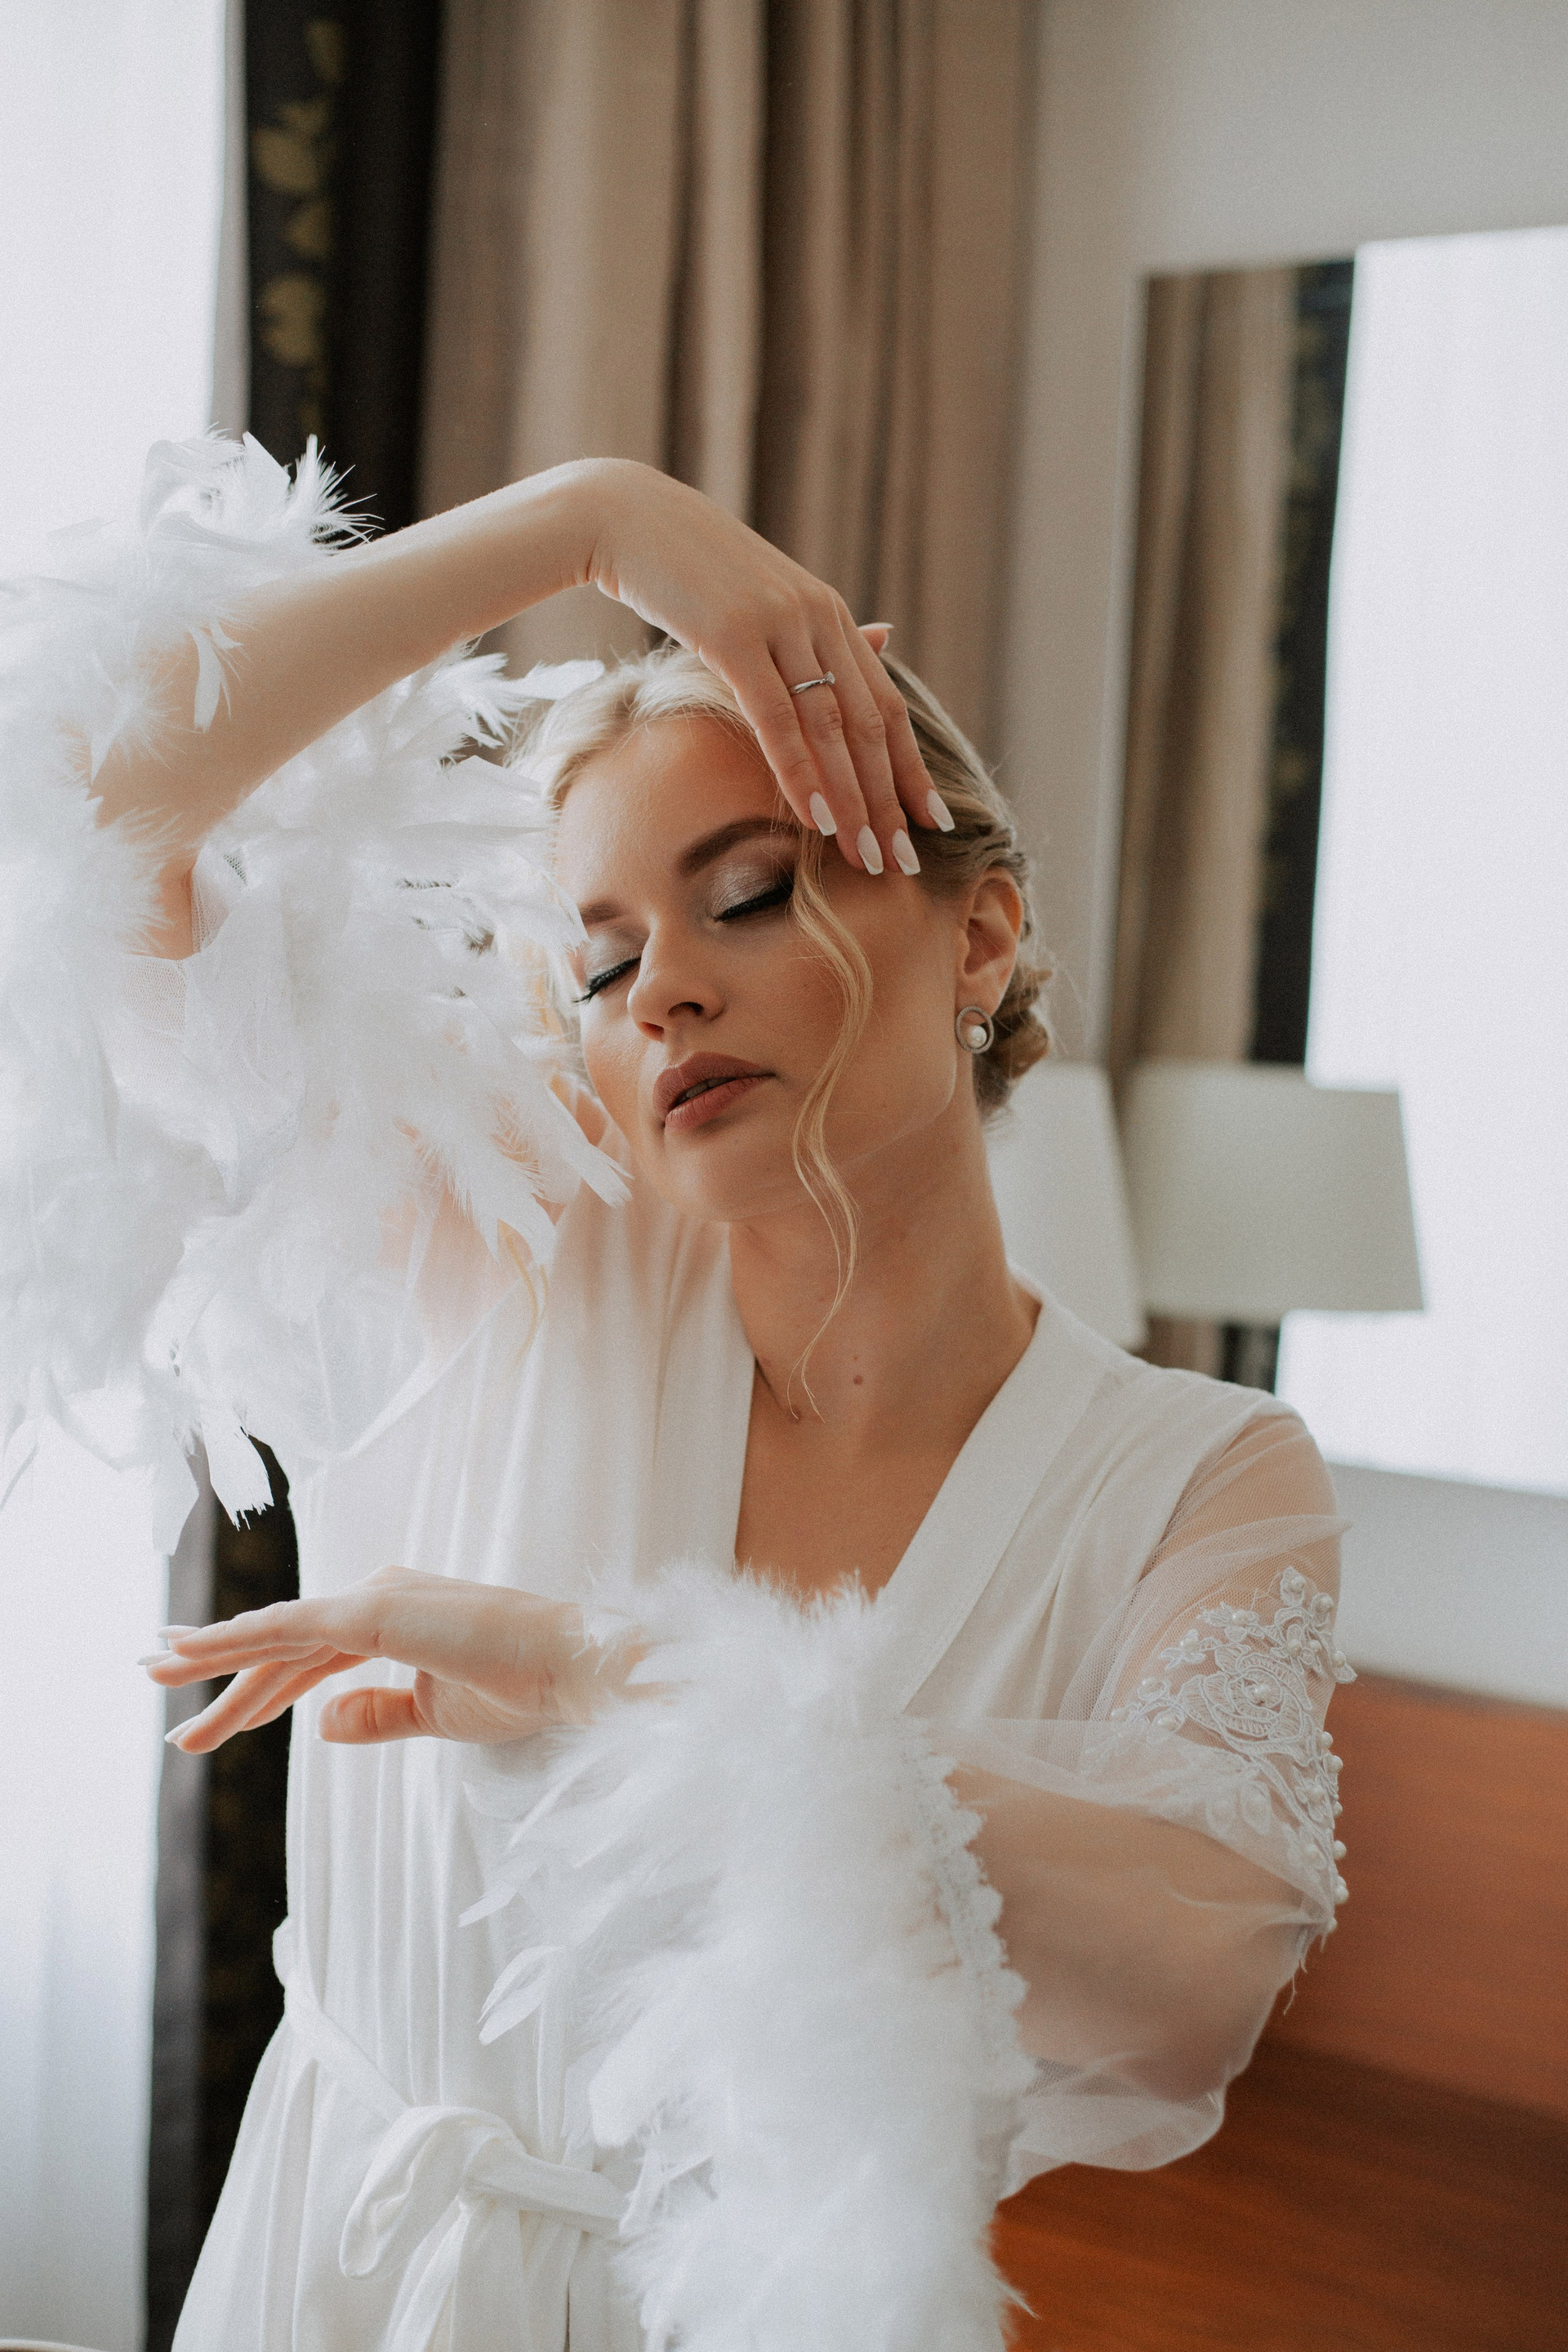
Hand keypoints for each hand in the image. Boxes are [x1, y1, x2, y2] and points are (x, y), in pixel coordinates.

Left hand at [143, 1566, 625, 1750]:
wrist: (569, 1669)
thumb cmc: (519, 1689)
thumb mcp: (434, 1715)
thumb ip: (376, 1717)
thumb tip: (319, 1724)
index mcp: (394, 1618)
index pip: (310, 1657)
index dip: (262, 1685)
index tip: (220, 1714)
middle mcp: (378, 1596)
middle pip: (283, 1646)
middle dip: (222, 1674)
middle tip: (162, 1694)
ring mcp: (374, 1597)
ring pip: (275, 1636)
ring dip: (211, 1659)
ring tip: (154, 1676)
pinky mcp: (373, 1610)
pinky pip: (287, 1629)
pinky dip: (235, 1639)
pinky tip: (192, 1652)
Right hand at [584, 461, 941, 875]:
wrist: (626, 517)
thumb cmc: (689, 567)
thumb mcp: (767, 599)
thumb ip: (823, 632)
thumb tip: (886, 639)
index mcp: (828, 613)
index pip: (884, 705)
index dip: (912, 766)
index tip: (934, 822)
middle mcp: (816, 617)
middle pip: (868, 725)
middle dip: (890, 799)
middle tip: (904, 858)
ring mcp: (778, 624)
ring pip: (830, 729)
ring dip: (853, 800)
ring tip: (869, 855)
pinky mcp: (733, 635)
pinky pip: (777, 719)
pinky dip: (802, 773)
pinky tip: (818, 819)